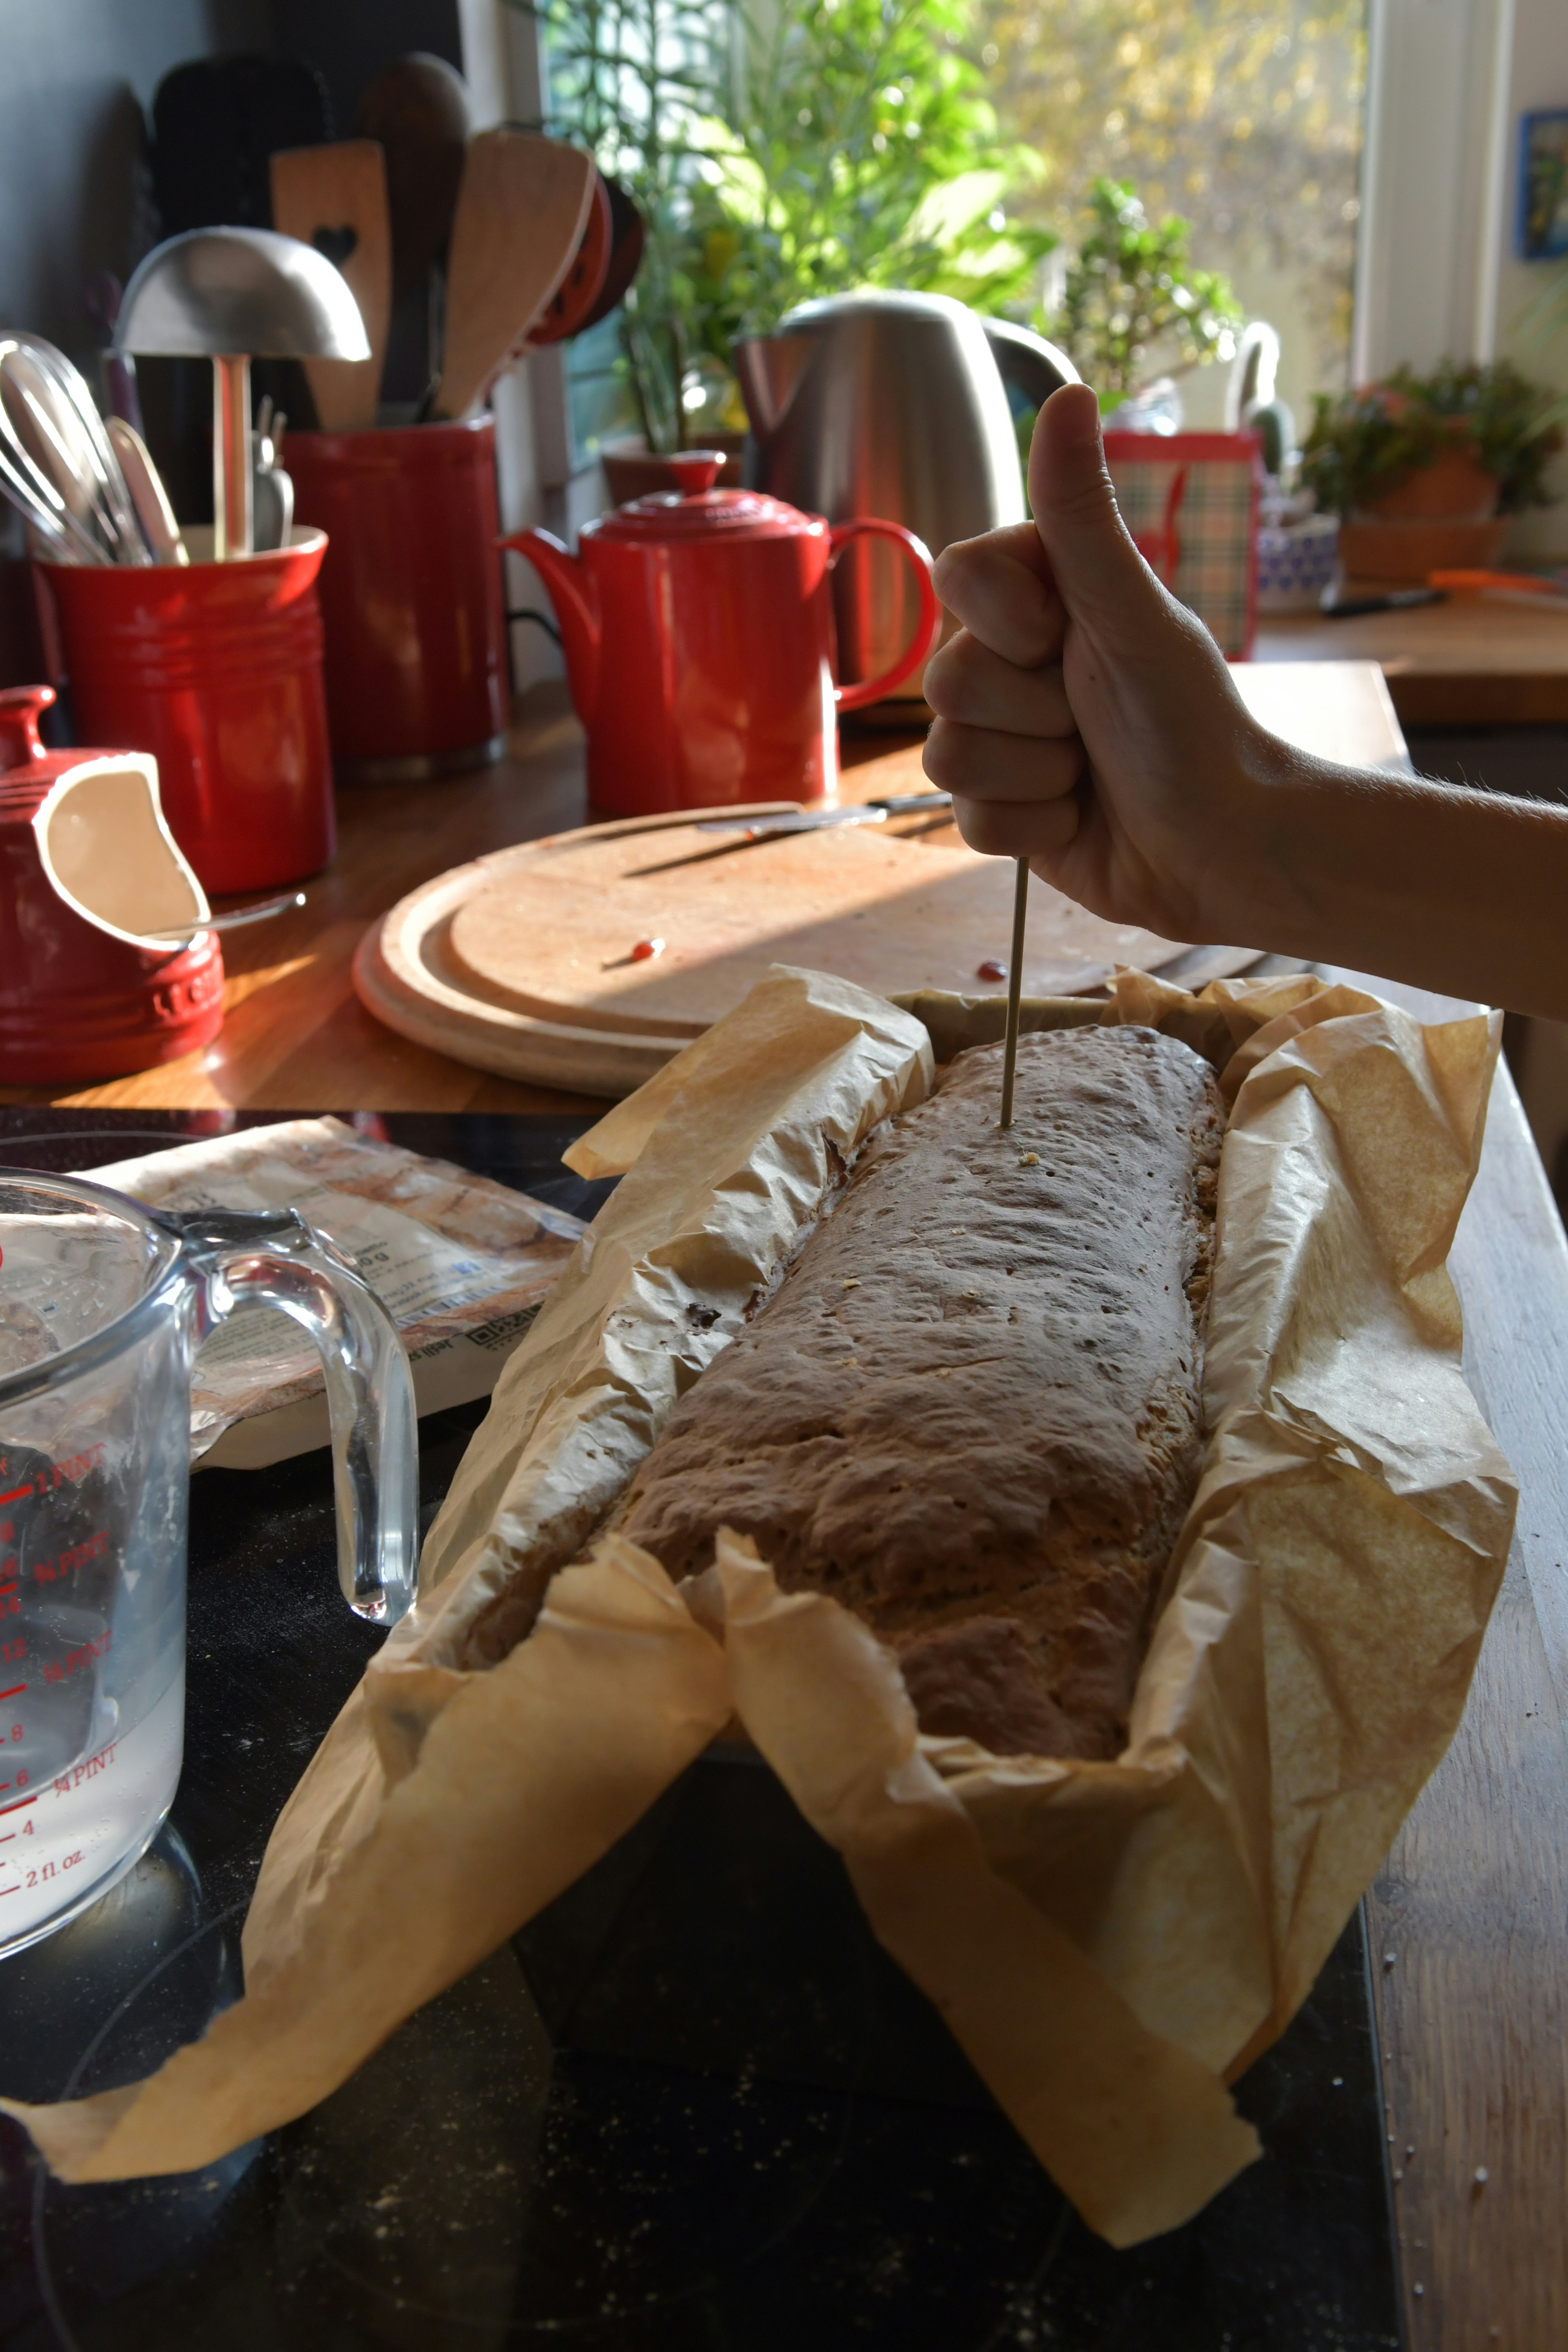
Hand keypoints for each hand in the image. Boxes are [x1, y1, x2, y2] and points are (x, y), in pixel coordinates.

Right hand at [922, 384, 1283, 945]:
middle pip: (945, 681)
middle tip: (1092, 718)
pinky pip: (968, 820)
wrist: (1223, 846)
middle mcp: (1010, 664)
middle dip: (1030, 712)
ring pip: (948, 757)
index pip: (957, 580)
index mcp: (1040, 598)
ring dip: (1033, 773)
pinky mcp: (999, 812)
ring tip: (1089, 770)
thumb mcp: (1130, 612)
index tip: (1066, 638)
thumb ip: (1080, 514)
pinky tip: (1078, 816)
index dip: (1006, 621)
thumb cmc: (1190, 722)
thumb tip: (1068, 393)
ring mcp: (1000, 740)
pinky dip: (1032, 826)